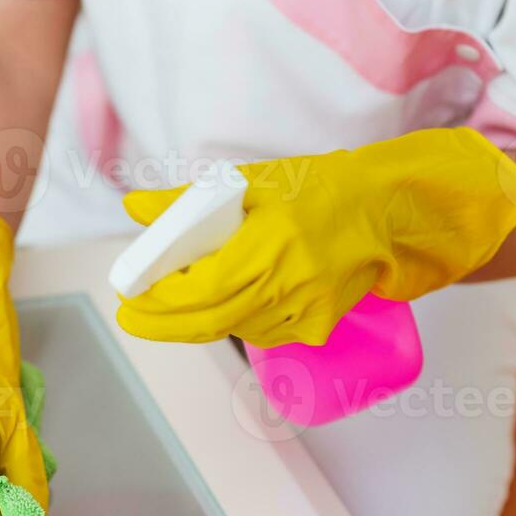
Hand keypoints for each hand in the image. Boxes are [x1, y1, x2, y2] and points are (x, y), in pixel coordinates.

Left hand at [117, 128, 515, 347]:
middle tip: (133, 315)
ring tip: (175, 297)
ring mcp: (304, 312)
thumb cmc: (318, 190)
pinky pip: (257, 332)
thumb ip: (187, 202)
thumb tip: (135, 207)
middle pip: (207, 322)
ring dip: (197, 319)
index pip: (201, 289)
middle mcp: (288, 284)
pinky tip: (227, 298)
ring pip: (230, 329)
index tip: (129, 298)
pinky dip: (233, 318)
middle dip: (162, 323)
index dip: (159, 301)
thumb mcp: (250, 183)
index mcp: (270, 244)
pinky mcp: (315, 327)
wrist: (386, 212)